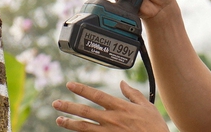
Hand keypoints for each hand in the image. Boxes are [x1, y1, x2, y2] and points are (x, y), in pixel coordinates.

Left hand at [53, 81, 167, 131]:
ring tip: (59, 119)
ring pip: (84, 127)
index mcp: (121, 108)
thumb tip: (122, 83)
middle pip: (86, 112)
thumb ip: (132, 94)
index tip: (70, 85)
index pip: (97, 96)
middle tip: (56, 103)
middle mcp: (112, 120)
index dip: (82, 90)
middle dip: (69, 106)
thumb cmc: (154, 127)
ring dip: (70, 123)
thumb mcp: (147, 106)